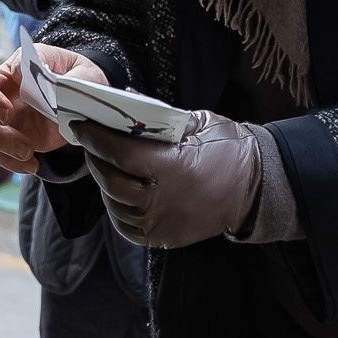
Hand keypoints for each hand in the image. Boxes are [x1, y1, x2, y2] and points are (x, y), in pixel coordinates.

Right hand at [0, 44, 108, 173]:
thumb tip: (29, 75)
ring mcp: (4, 120)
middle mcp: (1, 95)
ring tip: (29, 153)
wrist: (86, 101)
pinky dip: (12, 163)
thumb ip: (56, 69)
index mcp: (11, 71)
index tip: (7, 110)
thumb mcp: (77, 67)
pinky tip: (32, 165)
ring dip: (4, 147)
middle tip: (15, 133)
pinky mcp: (12, 139)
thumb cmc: (79, 76)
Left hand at [78, 114, 266, 248]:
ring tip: (104, 163)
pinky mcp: (163, 238)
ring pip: (114, 203)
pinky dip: (116, 207)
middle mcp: (162, 201)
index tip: (80, 125)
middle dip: (95, 158)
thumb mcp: (198, 123)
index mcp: (171, 168)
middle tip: (89, 142)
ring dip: (104, 182)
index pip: (118, 153)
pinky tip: (118, 190)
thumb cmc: (230, 150)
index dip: (95, 138)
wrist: (256, 188)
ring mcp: (161, 224)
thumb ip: (159, 116)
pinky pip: (125, 225)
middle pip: (110, 179)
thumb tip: (124, 100)